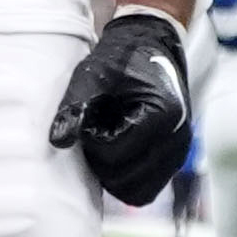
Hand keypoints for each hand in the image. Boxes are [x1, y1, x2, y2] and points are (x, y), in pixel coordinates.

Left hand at [52, 8, 194, 206]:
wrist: (151, 44)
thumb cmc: (122, 57)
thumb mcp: (93, 75)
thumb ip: (75, 107)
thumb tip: (58, 140)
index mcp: (163, 115)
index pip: (114, 155)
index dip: (91, 142)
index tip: (90, 119)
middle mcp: (178, 139)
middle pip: (125, 180)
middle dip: (101, 162)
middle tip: (95, 132)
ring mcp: (179, 153)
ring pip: (136, 192)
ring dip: (113, 174)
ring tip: (107, 141)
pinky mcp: (173, 159)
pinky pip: (146, 188)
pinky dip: (126, 178)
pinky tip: (118, 150)